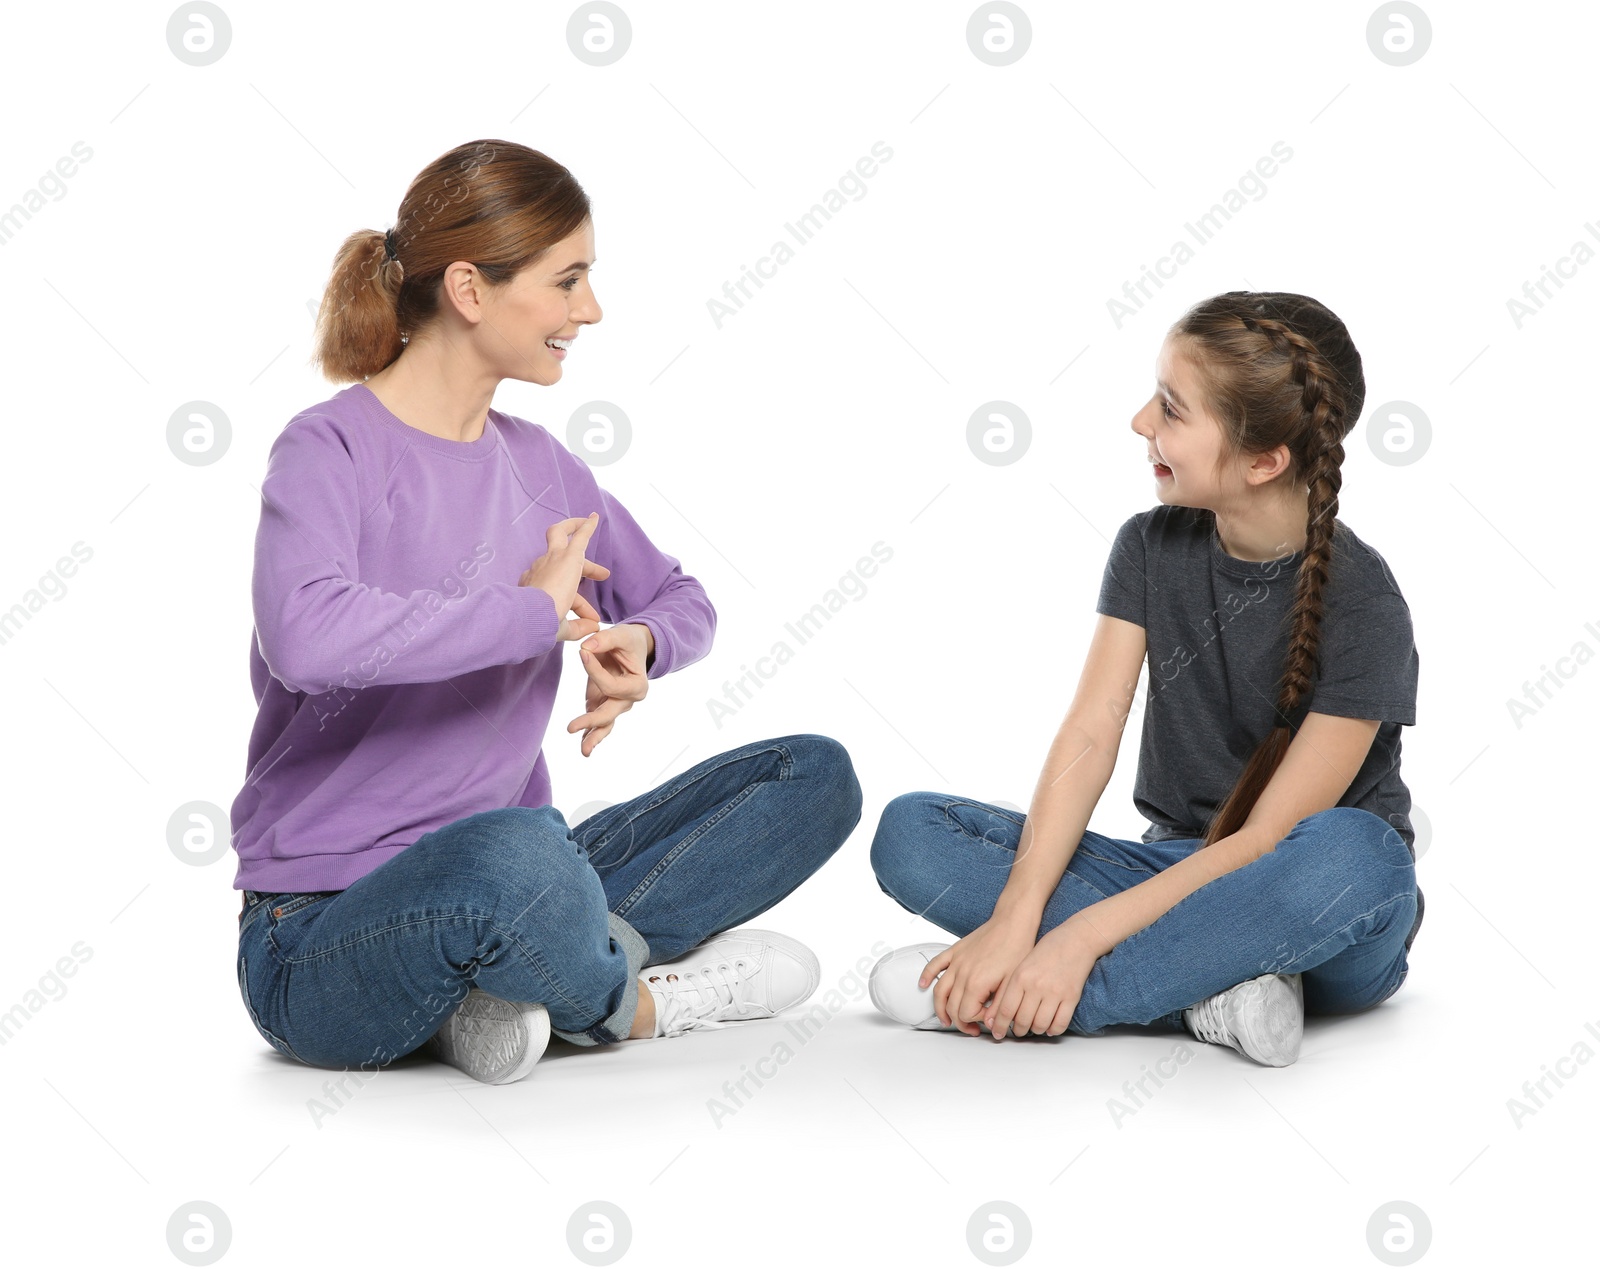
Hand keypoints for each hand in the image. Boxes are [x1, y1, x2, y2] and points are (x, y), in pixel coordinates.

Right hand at [520, 513, 611, 641]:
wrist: (530, 616)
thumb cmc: (538, 625)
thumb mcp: (560, 629)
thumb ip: (577, 627)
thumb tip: (593, 627)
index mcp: (535, 587)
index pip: (560, 592)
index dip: (579, 605)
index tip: (591, 618)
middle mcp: (539, 568)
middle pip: (560, 560)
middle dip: (583, 567)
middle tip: (602, 574)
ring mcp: (551, 560)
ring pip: (559, 536)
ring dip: (575, 530)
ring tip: (588, 523)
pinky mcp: (566, 557)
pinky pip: (578, 536)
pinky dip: (586, 526)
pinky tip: (594, 518)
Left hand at [568, 623, 651, 755]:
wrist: (632, 647)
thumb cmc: (629, 641)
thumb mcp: (621, 635)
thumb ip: (604, 640)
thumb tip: (585, 648)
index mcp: (638, 685)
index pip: (611, 685)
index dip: (594, 671)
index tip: (583, 651)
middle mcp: (628, 700)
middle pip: (609, 713)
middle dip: (591, 721)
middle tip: (571, 727)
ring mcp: (615, 705)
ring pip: (605, 724)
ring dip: (592, 737)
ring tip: (584, 751)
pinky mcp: (603, 704)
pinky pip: (596, 723)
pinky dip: (588, 733)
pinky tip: (582, 746)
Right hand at [921, 916, 1038, 1036]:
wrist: (1012, 922)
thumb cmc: (1017, 949)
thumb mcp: (1012, 984)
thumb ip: (999, 1008)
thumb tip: (991, 1026)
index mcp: (976, 983)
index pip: (965, 1013)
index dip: (975, 1021)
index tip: (987, 1019)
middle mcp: (961, 973)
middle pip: (950, 1006)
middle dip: (959, 1021)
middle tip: (972, 1028)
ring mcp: (956, 962)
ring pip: (938, 991)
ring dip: (939, 1008)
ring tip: (946, 1020)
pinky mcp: (955, 951)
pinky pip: (935, 965)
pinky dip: (926, 976)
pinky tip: (922, 985)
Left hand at [983, 917, 1100, 1041]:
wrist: (1076, 939)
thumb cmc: (1048, 949)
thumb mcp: (1022, 963)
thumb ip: (1012, 986)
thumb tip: (1000, 1013)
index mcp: (1020, 976)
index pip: (1005, 1010)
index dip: (999, 1025)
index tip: (997, 1033)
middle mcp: (1036, 986)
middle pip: (1022, 1021)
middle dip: (1018, 1030)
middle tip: (1017, 1031)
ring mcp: (1055, 992)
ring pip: (1040, 1025)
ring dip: (1036, 1031)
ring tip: (1034, 1027)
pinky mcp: (1071, 997)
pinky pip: (1060, 1024)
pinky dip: (1053, 1030)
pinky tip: (1050, 1027)